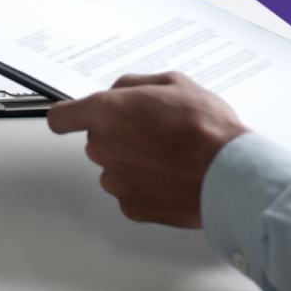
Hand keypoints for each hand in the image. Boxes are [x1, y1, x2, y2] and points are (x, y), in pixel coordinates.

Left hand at [47, 72, 248, 228]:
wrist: (228, 174)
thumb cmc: (206, 129)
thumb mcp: (174, 83)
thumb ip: (135, 84)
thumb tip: (122, 91)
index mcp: (107, 112)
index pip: (62, 117)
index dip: (69, 117)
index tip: (73, 119)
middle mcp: (103, 147)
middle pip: (97, 140)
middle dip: (120, 134)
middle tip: (156, 131)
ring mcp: (115, 180)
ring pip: (115, 166)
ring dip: (134, 161)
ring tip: (171, 156)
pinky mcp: (130, 206)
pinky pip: (130, 191)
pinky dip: (146, 186)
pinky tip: (171, 177)